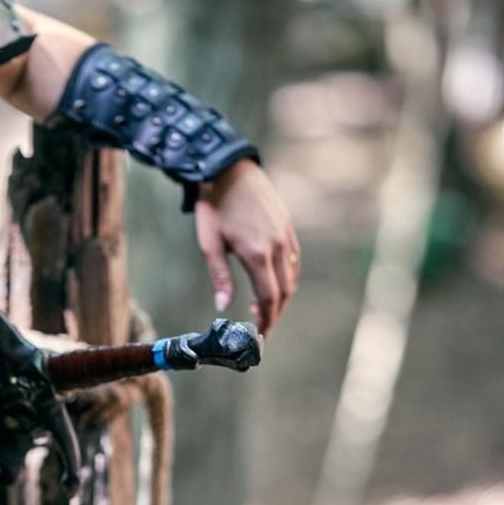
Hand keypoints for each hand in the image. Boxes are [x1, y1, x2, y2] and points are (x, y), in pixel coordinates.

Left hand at [193, 159, 300, 337]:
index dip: (267, 321)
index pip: (269, 298)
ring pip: (292, 277)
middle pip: (284, 292)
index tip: (259, 336)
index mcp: (257, 254)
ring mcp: (286, 236)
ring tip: (264, 309)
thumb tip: (223, 307)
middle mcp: (277, 247)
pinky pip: (294, 260)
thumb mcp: (209, 243)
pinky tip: (273, 282)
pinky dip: (287, 278)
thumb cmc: (214, 206)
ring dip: (281, 297)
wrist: (229, 168)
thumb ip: (219, 277)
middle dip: (275, 314)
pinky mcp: (288, 227)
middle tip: (262, 328)